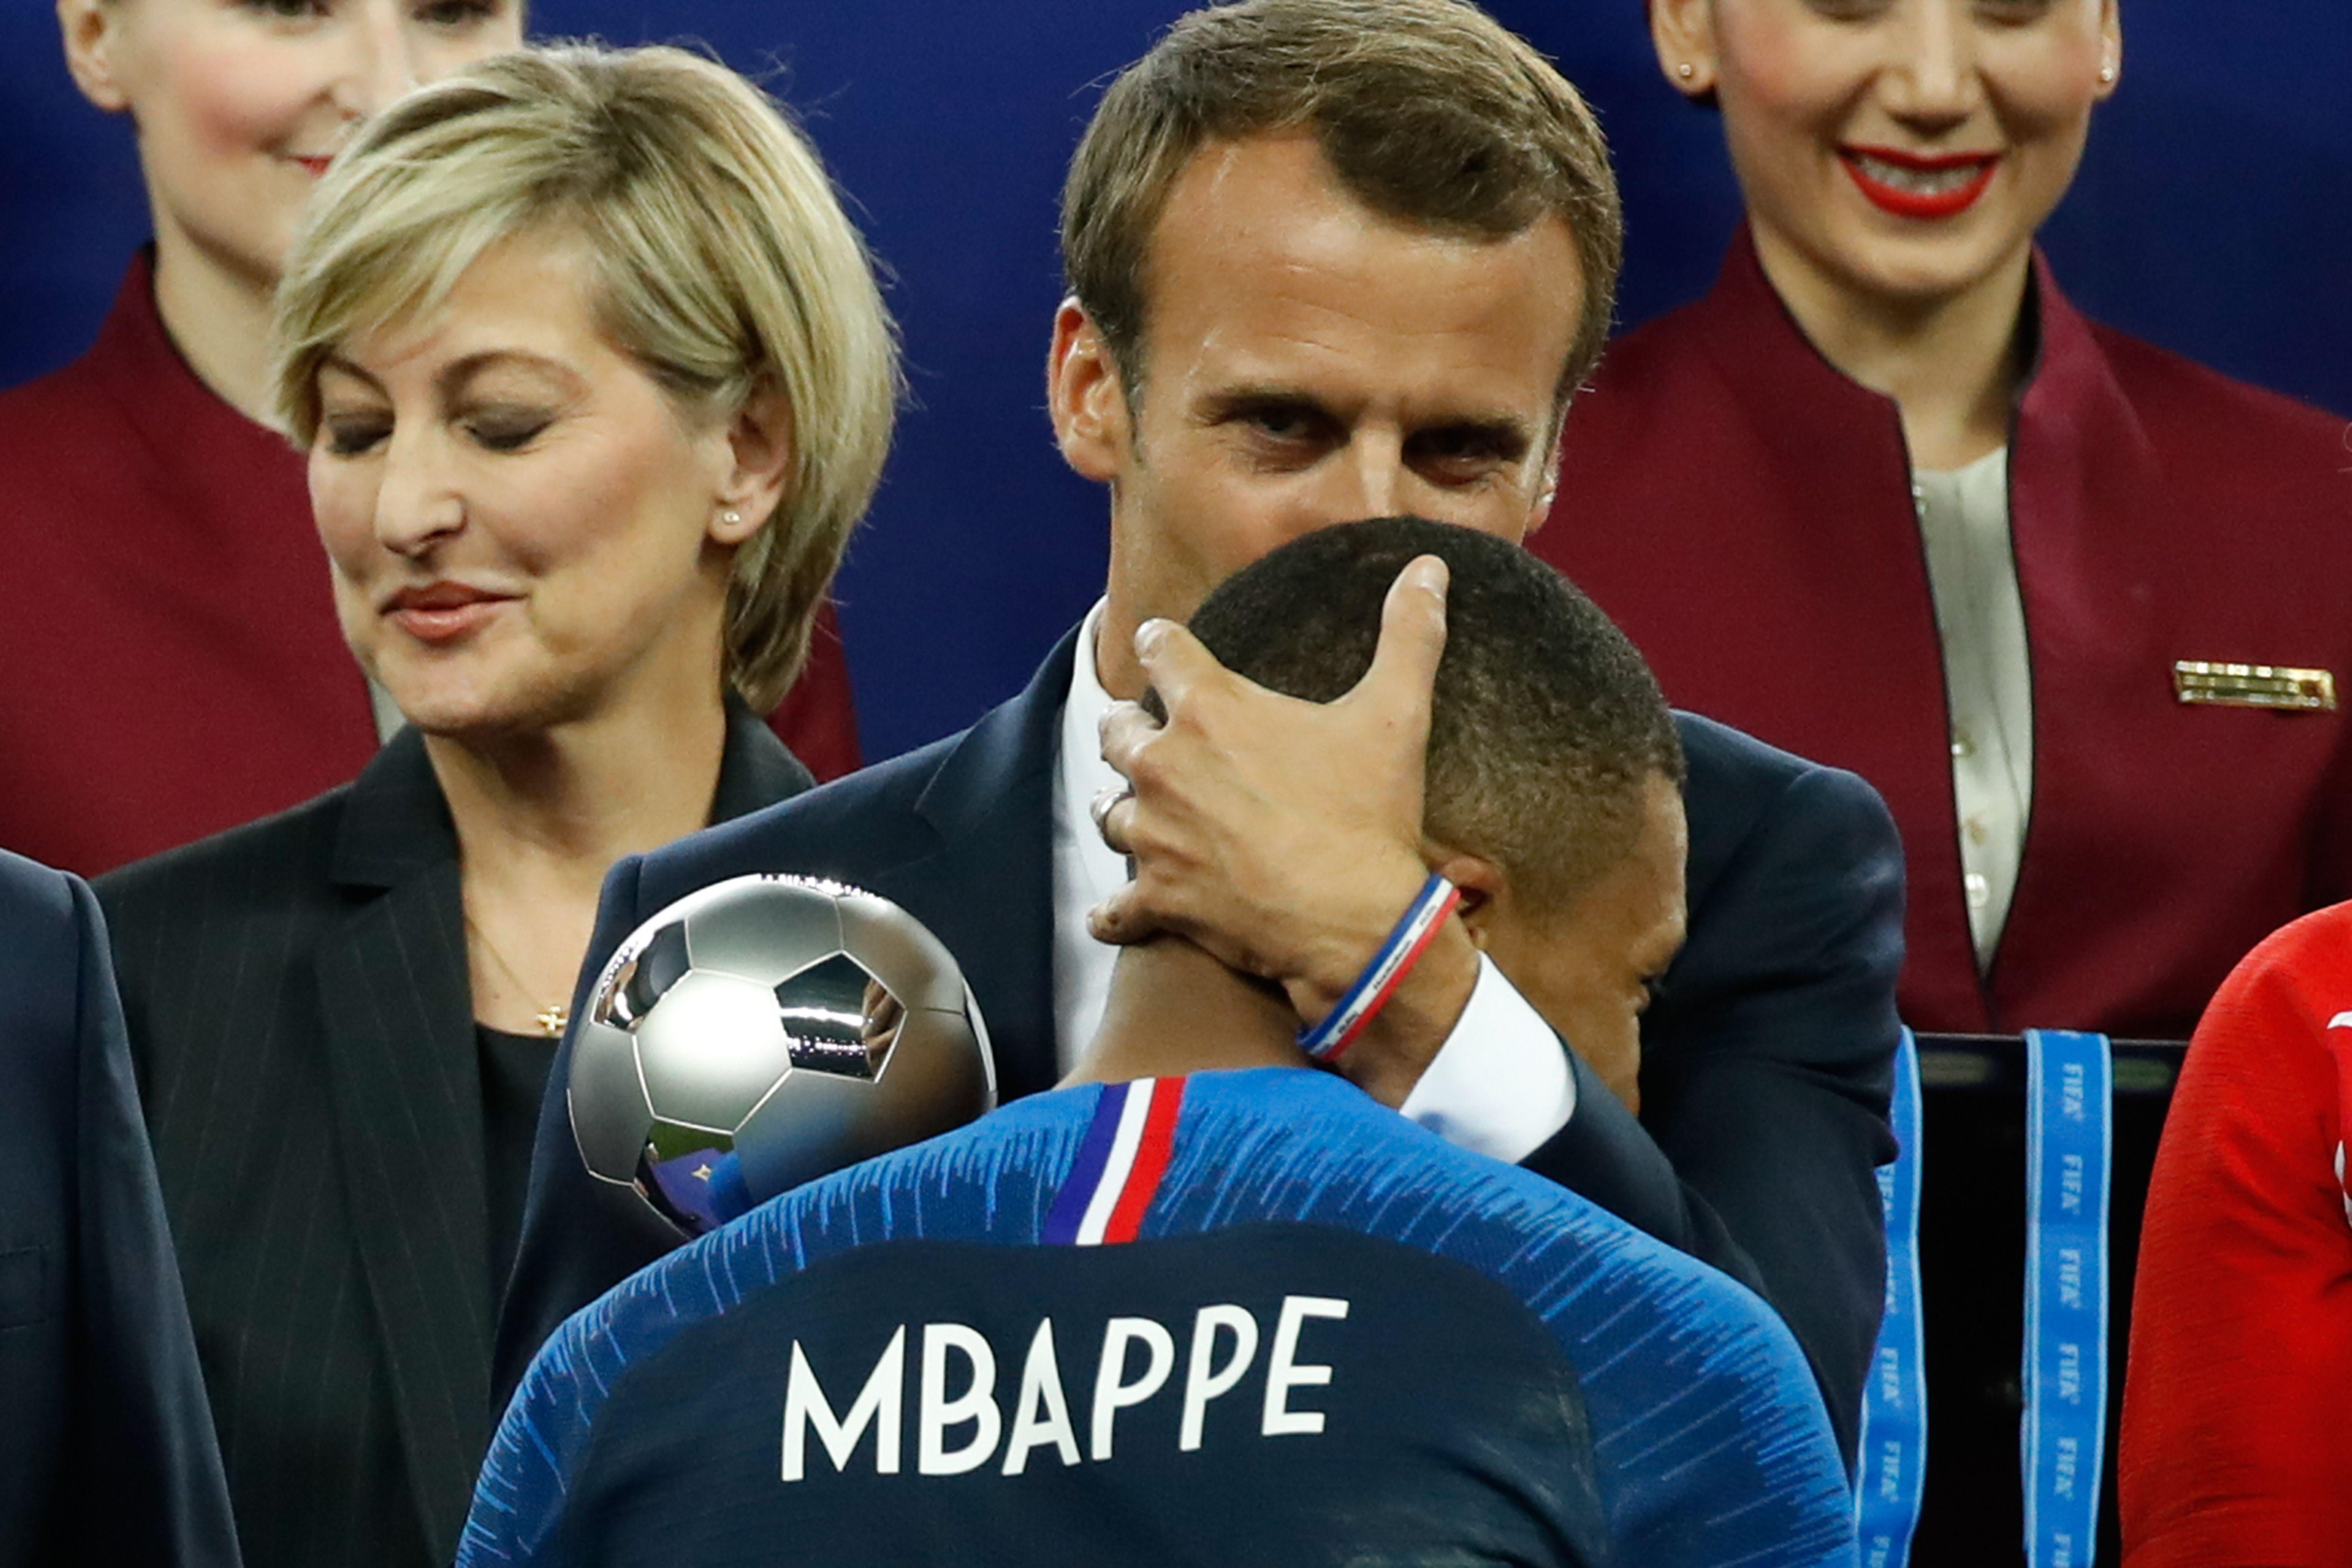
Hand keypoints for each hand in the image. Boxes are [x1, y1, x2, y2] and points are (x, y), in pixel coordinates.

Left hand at [1089, 557, 1479, 1105]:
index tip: (1163, 647)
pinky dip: (1113, 914)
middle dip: (1133, 731)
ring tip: (1138, 814)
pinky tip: (1111, 915)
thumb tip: (1429, 567)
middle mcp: (1165, 764)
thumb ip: (1408, 634)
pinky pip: (1112, 910)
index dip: (1162, 644)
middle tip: (1152, 739)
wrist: (1357, 921)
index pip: (1160, 648)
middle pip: (1116, 729)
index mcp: (1210, 709)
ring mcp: (1154, 835)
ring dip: (1124, 810)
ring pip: (1108, 812)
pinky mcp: (1157, 899)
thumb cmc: (1369, 815)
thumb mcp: (1397, 715)